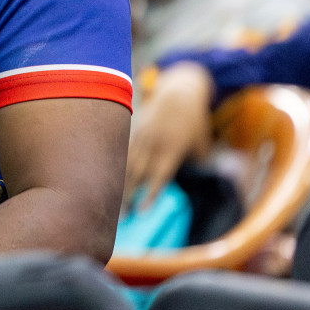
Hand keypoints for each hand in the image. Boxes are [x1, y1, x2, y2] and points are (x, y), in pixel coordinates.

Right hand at [124, 62, 214, 207]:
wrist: (179, 91)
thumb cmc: (194, 119)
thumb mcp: (203, 142)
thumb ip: (198, 161)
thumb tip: (197, 178)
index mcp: (171, 148)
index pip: (158, 177)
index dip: (150, 195)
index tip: (141, 213)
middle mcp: (153, 144)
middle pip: (137, 174)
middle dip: (128, 196)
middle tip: (121, 217)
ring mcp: (140, 136)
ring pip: (125, 164)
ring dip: (118, 185)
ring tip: (111, 203)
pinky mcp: (132, 130)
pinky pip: (122, 152)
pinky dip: (114, 168)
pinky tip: (107, 181)